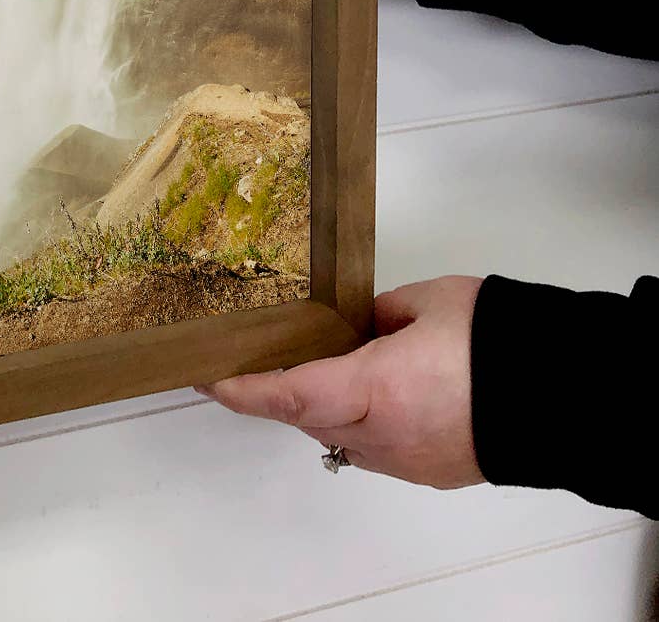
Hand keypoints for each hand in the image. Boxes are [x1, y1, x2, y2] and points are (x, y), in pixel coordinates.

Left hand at [195, 277, 484, 488]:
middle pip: (307, 416)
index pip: (291, 392)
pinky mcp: (430, 471)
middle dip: (276, 390)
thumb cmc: (497, 340)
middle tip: (249, 358)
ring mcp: (408, 460)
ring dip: (314, 407)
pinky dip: (352, 423)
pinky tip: (356, 393)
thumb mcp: (426, 302)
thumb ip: (378, 314)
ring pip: (337, 437)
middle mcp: (385, 435)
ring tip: (303, 368)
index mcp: (378, 388)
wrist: (568, 395)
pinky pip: (371, 449)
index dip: (242, 387)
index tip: (206, 376)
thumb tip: (356, 325)